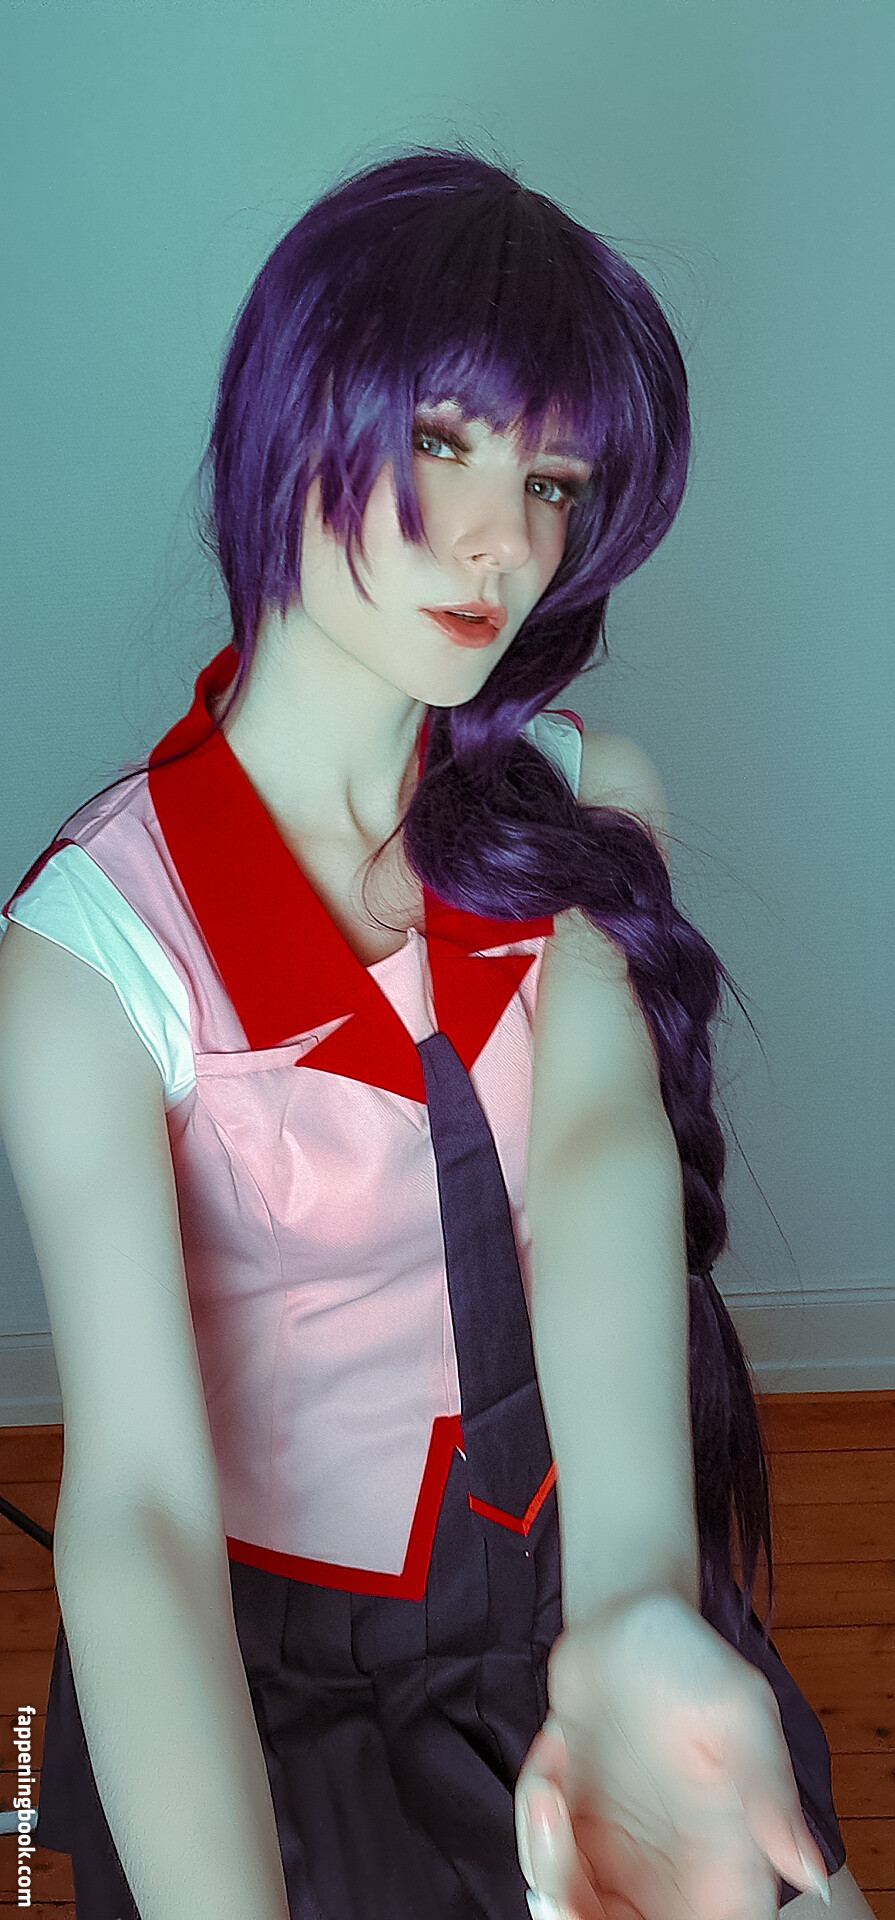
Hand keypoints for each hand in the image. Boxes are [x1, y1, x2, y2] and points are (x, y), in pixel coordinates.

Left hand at [515, 1589, 831, 1919]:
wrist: (626, 1617)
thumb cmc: (692, 1657)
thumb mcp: (741, 1711)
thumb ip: (769, 1791)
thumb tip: (810, 1872)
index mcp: (731, 1865)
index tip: (627, 1917)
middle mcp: (677, 1876)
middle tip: (562, 1868)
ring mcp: (624, 1860)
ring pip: (573, 1914)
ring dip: (546, 1860)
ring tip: (551, 1783)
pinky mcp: (577, 1834)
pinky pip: (543, 1863)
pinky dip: (533, 1821)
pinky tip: (552, 1755)